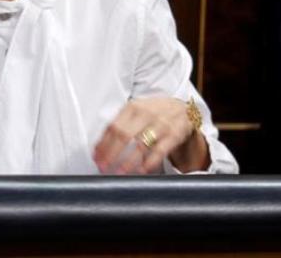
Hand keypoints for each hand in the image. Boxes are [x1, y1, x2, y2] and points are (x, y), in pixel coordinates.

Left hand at [92, 97, 206, 174]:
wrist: (185, 109)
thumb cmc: (155, 113)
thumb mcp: (137, 111)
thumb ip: (121, 123)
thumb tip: (100, 146)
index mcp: (132, 107)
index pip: (112, 126)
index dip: (102, 144)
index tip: (96, 158)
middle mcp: (146, 114)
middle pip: (123, 135)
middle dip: (110, 153)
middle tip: (103, 167)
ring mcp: (161, 124)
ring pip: (140, 145)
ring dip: (128, 161)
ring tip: (119, 173)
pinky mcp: (174, 135)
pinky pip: (159, 152)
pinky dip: (149, 163)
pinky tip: (141, 171)